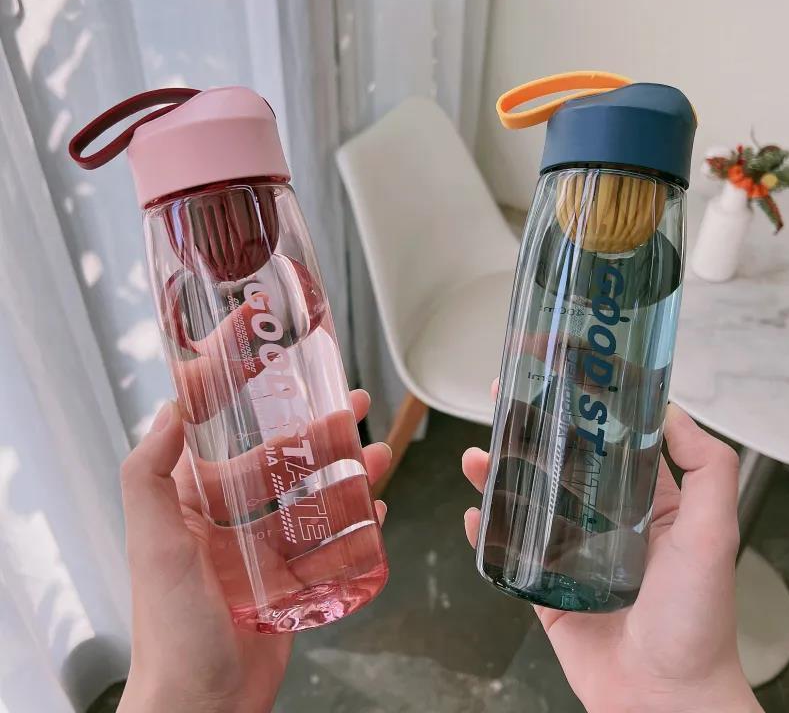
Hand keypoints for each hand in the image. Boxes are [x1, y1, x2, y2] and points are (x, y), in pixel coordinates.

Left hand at [118, 390, 389, 712]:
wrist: (202, 708)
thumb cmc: (171, 628)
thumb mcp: (152, 543)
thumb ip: (149, 475)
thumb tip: (167, 411)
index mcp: (193, 504)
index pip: (225, 437)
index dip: (254, 402)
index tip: (279, 368)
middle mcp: (228, 522)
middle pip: (283, 463)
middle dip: (319, 433)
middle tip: (353, 404)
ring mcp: (263, 552)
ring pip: (313, 499)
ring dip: (347, 473)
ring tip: (380, 452)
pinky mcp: (290, 583)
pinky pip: (329, 544)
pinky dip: (353, 525)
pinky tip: (375, 509)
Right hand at [463, 389, 761, 712]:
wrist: (665, 703)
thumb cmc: (697, 621)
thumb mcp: (713, 533)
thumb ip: (705, 468)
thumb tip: (673, 411)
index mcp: (644, 504)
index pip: (607, 440)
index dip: (581, 402)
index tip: (557, 369)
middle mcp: (604, 523)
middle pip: (556, 463)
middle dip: (526, 429)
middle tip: (501, 398)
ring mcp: (571, 556)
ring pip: (525, 504)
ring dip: (496, 476)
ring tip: (475, 457)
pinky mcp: (545, 591)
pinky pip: (507, 555)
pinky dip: (485, 534)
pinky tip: (471, 516)